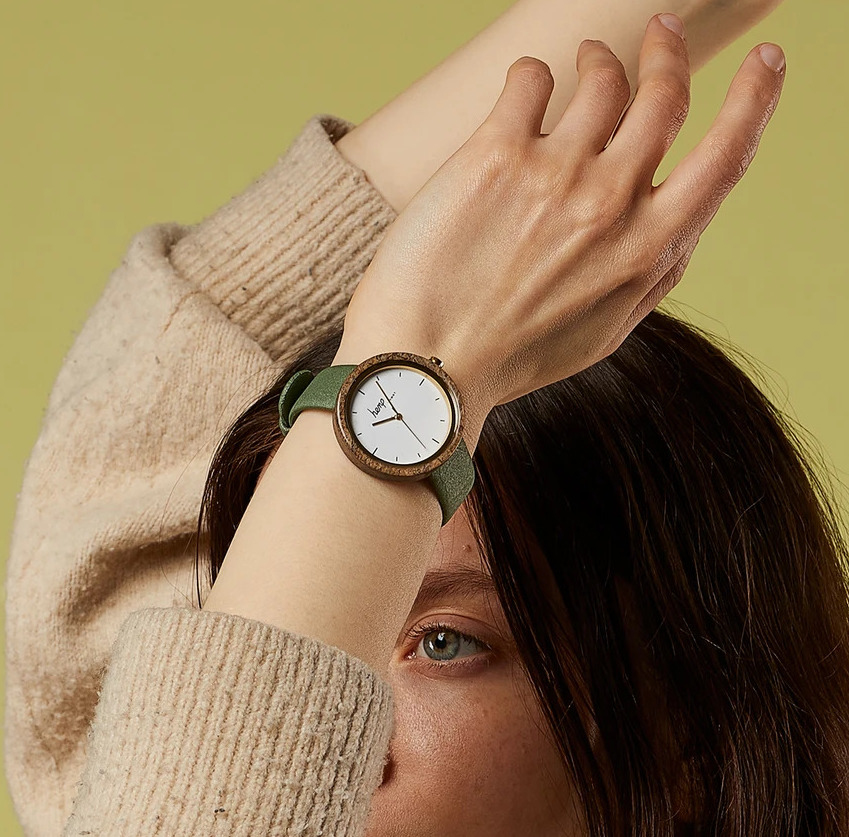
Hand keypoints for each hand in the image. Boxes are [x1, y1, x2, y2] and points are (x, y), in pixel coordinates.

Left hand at [336, 13, 784, 429]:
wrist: (429, 368)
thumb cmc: (513, 355)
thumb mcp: (607, 330)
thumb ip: (654, 273)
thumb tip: (684, 222)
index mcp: (650, 250)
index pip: (727, 155)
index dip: (755, 98)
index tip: (766, 62)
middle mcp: (612, 203)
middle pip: (664, 94)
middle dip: (668, 51)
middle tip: (661, 32)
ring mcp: (556, 175)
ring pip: (601, 77)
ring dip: (600, 58)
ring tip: (585, 61)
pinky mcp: (495, 156)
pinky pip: (531, 78)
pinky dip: (534, 74)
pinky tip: (525, 91)